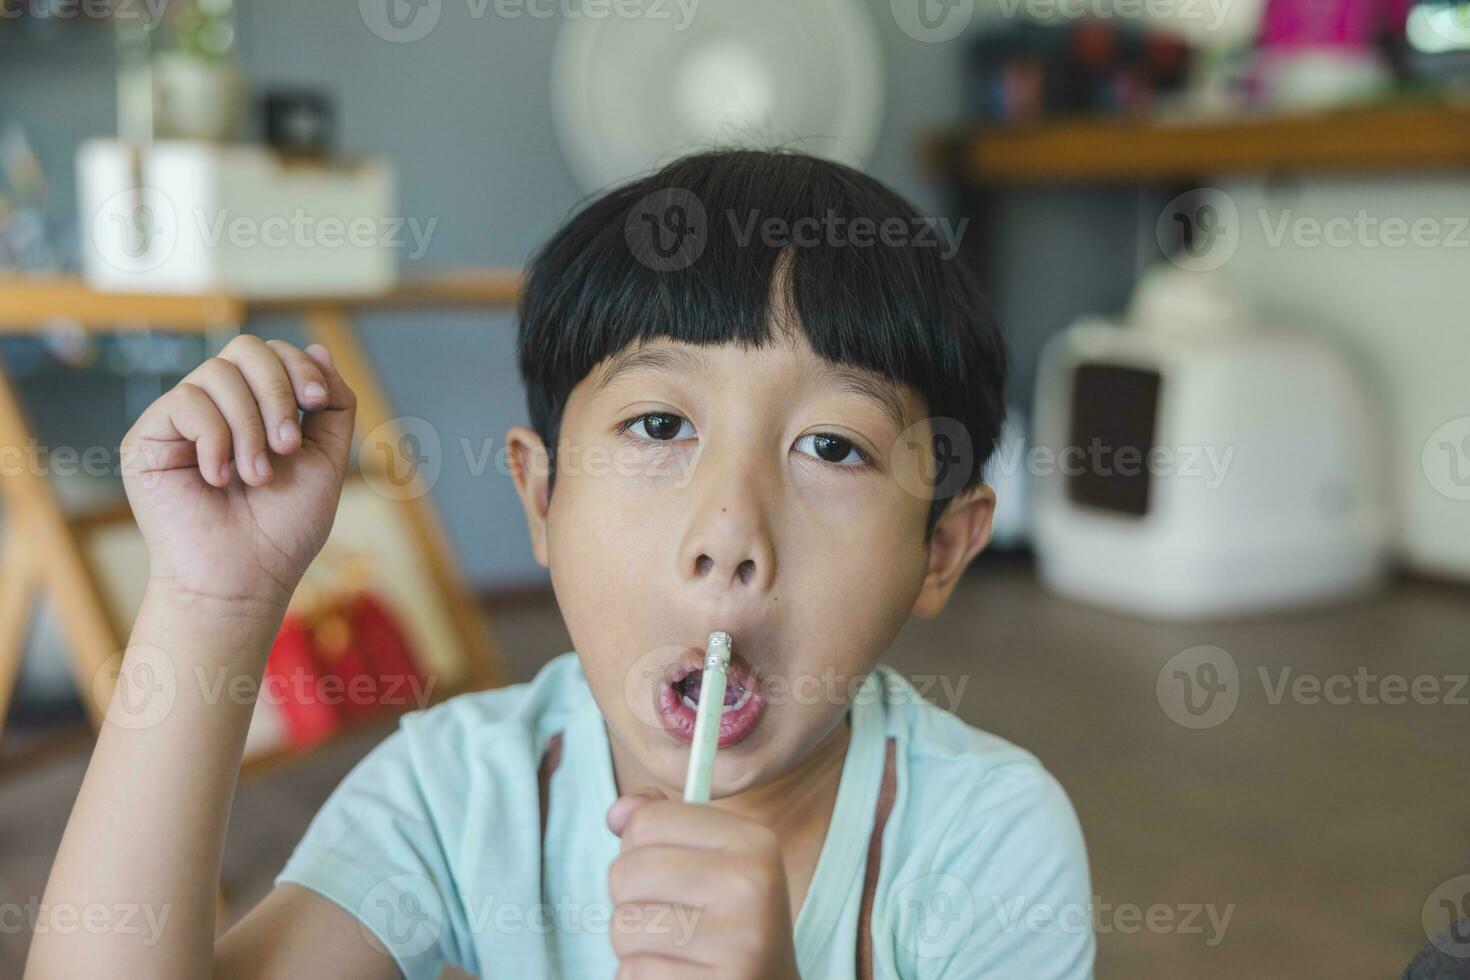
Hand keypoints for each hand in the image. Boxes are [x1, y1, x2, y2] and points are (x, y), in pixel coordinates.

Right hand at [120, 336, 355, 611]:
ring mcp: (182, 421)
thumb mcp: (328, 459)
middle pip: (246, 349)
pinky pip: (186, 401)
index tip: (316, 404)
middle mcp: (218, 408)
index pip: (274, 354)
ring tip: (256, 476)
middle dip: (277, 392)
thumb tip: (319, 349)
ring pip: (218, 373)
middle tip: (287, 446)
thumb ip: (333, 405)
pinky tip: (219, 478)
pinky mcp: (149, 438)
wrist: (245, 578)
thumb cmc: (284, 528)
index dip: (299, 367)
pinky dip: (215, 438)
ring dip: (249, 427)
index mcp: (258, 409)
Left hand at [606, 790, 800, 979]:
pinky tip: (678, 975)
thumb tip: (617, 813)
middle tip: (666, 917)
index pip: (648, 821)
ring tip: (673, 948)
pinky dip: (642, 977)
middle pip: (627, 872)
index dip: (638, 848)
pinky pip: (633, 973)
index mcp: (754, 842)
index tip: (666, 871)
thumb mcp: (710, 862)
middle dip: (630, 899)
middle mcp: (750, 886)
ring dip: (633, 944)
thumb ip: (661, 825)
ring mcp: (738, 943)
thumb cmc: (727, 922)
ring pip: (623, 926)